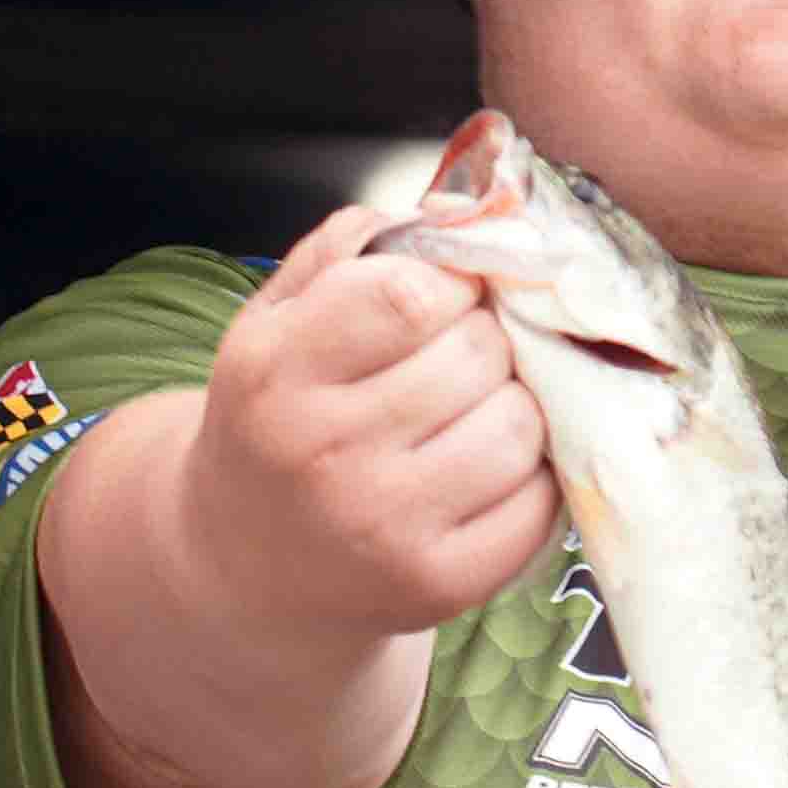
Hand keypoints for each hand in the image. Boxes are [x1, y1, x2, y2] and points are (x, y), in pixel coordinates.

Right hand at [178, 199, 559, 633]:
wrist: (246, 565)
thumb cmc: (278, 422)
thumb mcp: (277, 324)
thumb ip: (353, 252)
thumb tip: (460, 204)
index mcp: (276, 369)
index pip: (411, 293)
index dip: (457, 280)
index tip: (455, 292)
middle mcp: (324, 450)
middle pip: (477, 356)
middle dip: (489, 342)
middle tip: (466, 358)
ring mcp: (385, 524)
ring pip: (521, 426)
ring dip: (519, 406)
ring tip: (479, 412)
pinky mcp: (441, 583)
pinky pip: (541, 504)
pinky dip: (537, 477)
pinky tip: (494, 470)